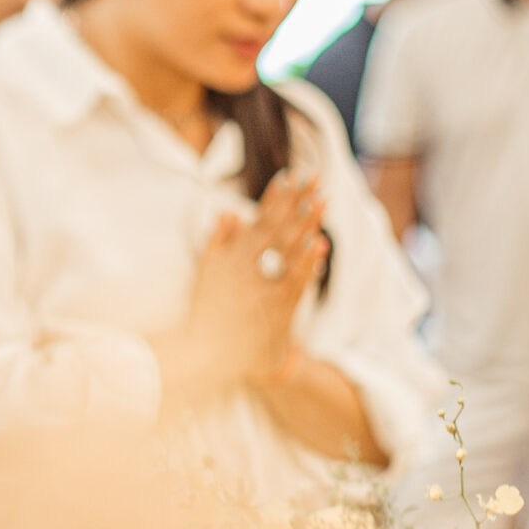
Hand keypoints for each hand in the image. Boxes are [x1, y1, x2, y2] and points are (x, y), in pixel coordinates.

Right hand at [155, 171, 326, 406]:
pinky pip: (295, 281)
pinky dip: (308, 262)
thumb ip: (218, 240)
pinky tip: (320, 244)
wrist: (209, 353)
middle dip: (297, 202)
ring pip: (289, 250)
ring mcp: (262, 287)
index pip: (259, 220)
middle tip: (315, 178)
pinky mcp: (275, 309)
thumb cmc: (209, 311)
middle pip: (278, 229)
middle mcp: (248, 268)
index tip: (290, 175)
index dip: (276, 197)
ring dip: (306, 224)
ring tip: (322, 202)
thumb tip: (231, 212)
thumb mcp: (206, 270)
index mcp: (233, 256)